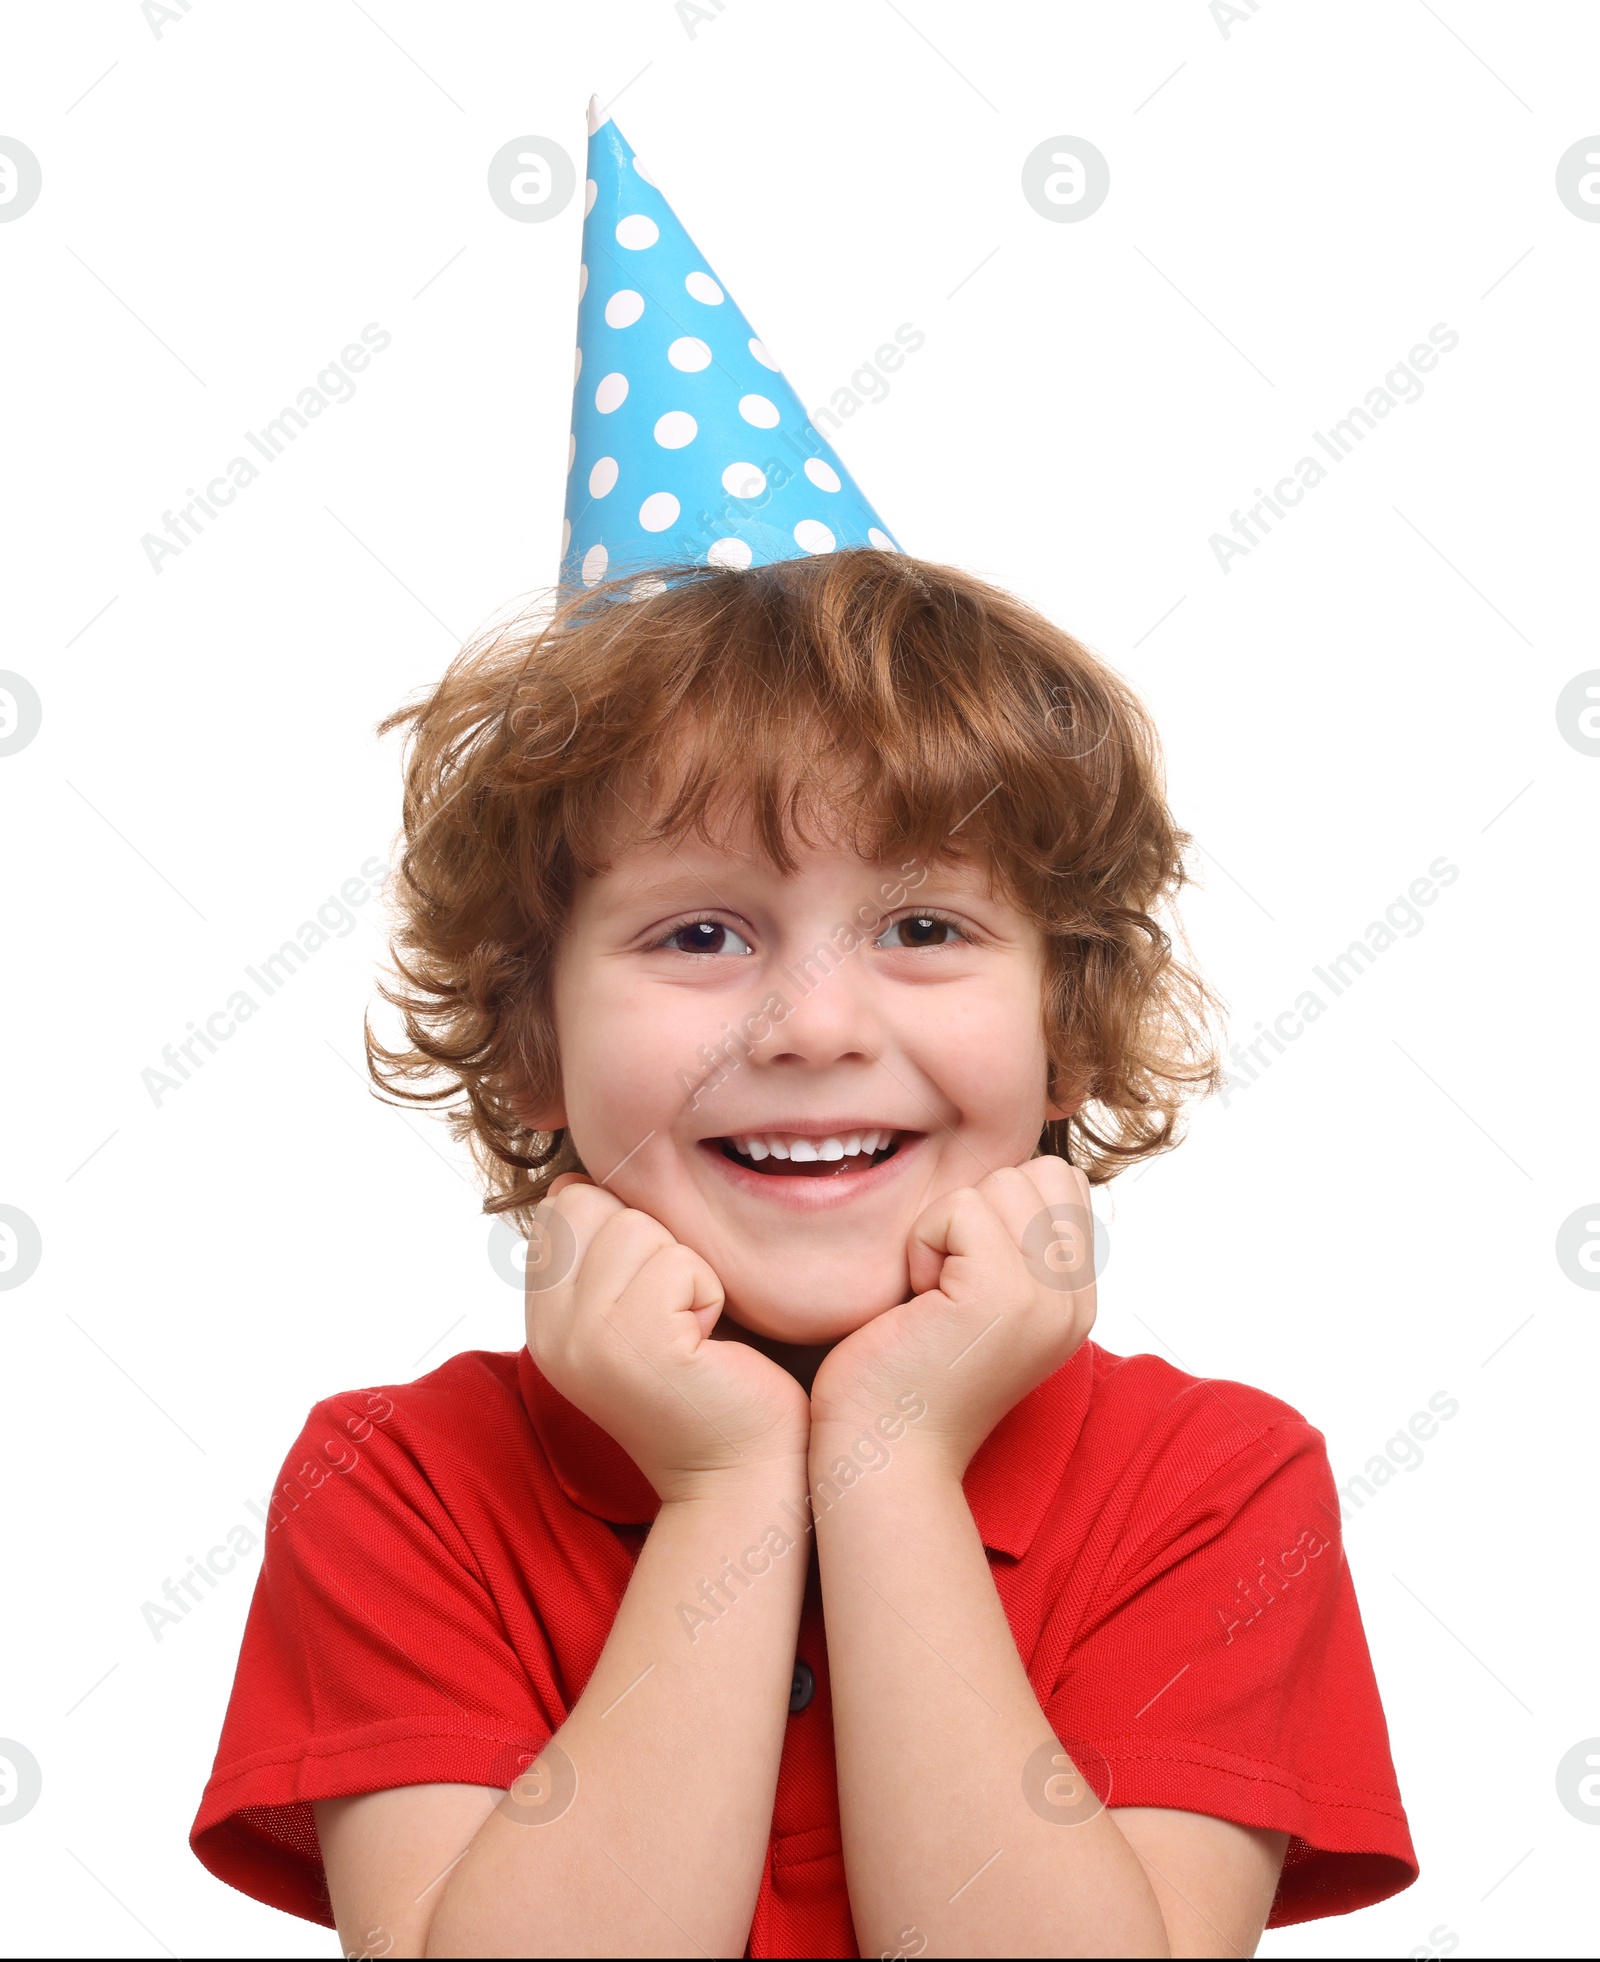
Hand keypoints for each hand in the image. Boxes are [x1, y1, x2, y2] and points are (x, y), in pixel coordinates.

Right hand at [524, 1176, 810, 1502]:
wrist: (742, 1474)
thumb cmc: (709, 1380)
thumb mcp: (641, 1305)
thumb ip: (604, 1248)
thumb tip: (571, 1183)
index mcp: (546, 1318)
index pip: (565, 1207)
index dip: (627, 1231)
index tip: (655, 1300)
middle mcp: (551, 1331)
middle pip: (596, 1205)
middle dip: (657, 1243)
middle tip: (678, 1317)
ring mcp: (586, 1340)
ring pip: (638, 1227)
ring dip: (688, 1269)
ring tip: (694, 1333)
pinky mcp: (636, 1346)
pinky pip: (679, 1262)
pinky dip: (711, 1292)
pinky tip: (709, 1345)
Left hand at [809, 1157, 1096, 1481]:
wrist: (883, 1457)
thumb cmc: (905, 1375)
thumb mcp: (977, 1303)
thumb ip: (1011, 1247)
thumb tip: (1006, 1176)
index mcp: (1075, 1301)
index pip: (1062, 1183)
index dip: (998, 1206)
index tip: (963, 1274)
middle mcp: (1075, 1301)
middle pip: (1039, 1173)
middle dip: (975, 1210)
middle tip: (944, 1285)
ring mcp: (1046, 1299)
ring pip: (1002, 1182)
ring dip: (946, 1227)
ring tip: (932, 1297)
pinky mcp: (1003, 1296)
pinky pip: (960, 1207)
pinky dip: (922, 1243)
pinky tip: (917, 1303)